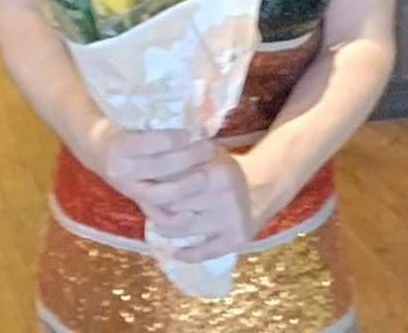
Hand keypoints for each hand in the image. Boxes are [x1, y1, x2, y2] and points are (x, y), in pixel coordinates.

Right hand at [85, 121, 215, 207]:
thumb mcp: (129, 116)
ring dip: (186, 186)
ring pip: (160, 194)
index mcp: (119, 146)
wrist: (97, 149)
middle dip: (189, 158)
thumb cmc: (121, 126)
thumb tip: (189, 109)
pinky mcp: (136, 202)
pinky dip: (174, 219)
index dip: (172, 139)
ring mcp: (129, 189)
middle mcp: (121, 170)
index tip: (191, 132)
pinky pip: (156, 215)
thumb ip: (153, 116)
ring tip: (207, 174)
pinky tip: (192, 213)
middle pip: (159, 167)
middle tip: (210, 147)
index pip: (148, 143)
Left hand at [145, 151, 261, 261]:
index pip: (169, 182)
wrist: (263, 186)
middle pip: (171, 206)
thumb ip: (181, 156)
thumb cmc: (225, 169)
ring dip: (165, 229)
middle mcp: (222, 192)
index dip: (152, 187)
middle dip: (156, 208)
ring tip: (161, 225)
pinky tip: (177, 252)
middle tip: (149, 207)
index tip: (144, 189)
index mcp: (212, 170)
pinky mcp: (237, 237)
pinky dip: (188, 254)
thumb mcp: (206, 153)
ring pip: (181, 229)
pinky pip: (204, 251)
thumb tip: (145, 166)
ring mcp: (230, 217)